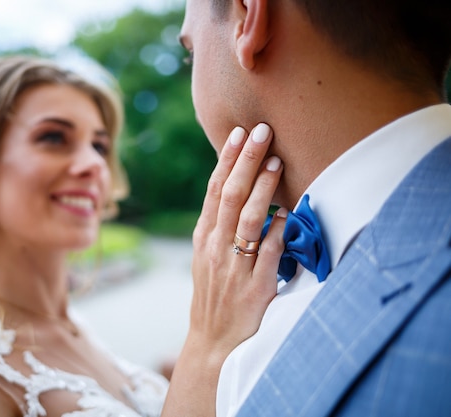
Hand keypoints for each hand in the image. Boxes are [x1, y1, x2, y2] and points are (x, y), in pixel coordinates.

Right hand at [189, 123, 285, 352]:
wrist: (213, 342)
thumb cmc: (214, 296)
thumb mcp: (208, 258)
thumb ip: (221, 227)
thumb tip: (242, 193)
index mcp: (204, 238)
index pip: (215, 191)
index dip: (226, 160)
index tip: (237, 133)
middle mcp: (216, 247)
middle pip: (230, 195)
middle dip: (245, 160)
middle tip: (260, 131)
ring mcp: (235, 265)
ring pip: (248, 218)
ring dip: (263, 187)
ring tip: (275, 160)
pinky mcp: (256, 284)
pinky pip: (270, 251)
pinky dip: (278, 228)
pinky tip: (288, 210)